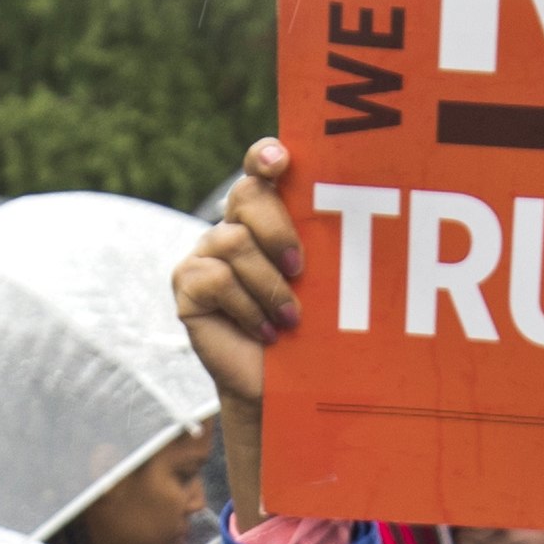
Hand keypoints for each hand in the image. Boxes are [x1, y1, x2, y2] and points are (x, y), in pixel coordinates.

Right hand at [179, 142, 301, 409]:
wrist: (283, 386)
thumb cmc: (311, 330)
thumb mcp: (326, 282)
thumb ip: (324, 244)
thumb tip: (357, 213)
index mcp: (269, 216)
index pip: (260, 168)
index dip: (265, 156)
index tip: (281, 161)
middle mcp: (233, 226)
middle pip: (247, 194)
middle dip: (278, 230)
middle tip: (300, 269)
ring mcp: (205, 253)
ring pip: (234, 241)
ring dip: (268, 285)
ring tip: (289, 319)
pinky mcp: (186, 283)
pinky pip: (216, 278)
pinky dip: (247, 308)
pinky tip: (263, 331)